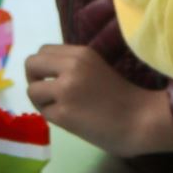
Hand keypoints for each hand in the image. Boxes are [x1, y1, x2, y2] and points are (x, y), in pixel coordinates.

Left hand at [23, 44, 172, 157]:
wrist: (142, 120)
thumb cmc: (124, 98)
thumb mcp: (96, 69)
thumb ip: (73, 67)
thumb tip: (45, 75)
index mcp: (81, 53)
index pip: (44, 51)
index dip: (43, 67)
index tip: (53, 79)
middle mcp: (71, 66)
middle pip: (31, 64)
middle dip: (34, 80)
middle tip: (47, 94)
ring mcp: (66, 89)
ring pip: (32, 90)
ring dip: (42, 101)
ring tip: (61, 109)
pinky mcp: (64, 113)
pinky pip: (43, 112)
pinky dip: (52, 117)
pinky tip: (70, 120)